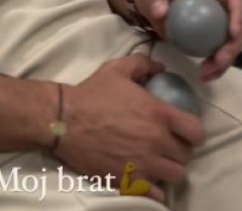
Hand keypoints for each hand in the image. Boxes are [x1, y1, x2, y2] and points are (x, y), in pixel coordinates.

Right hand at [59, 56, 203, 203]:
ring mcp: (144, 164)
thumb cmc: (91, 93)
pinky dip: (155, 189)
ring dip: (169, 169)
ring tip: (157, 162)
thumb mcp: (116, 69)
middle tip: (165, 144)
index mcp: (158, 114)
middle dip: (178, 150)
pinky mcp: (130, 181)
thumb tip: (159, 68)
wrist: (64, 119)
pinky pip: (157, 195)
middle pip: (185, 156)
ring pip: (175, 176)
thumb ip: (142, 64)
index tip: (183, 130)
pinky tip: (147, 177)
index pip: (196, 132)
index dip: (192, 131)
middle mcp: (156, 141)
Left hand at [135, 0, 241, 81]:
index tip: (233, 33)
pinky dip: (215, 65)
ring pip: (230, 42)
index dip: (238, 15)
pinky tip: (204, 75)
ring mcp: (215, 21)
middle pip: (237, 26)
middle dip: (232, 46)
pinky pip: (218, 51)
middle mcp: (216, 5)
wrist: (147, 0)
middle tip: (217, 62)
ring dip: (224, 61)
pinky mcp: (209, 36)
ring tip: (207, 74)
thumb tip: (161, 13)